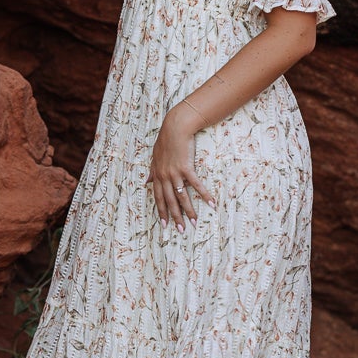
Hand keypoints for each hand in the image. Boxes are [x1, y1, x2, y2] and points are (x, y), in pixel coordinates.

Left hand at [148, 103, 214, 228]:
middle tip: (181, 230)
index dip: (161, 212)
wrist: (175, 127)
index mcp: (157, 175)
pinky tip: (210, 204)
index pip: (158, 198)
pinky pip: (196, 185)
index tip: (164, 225)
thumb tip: (146, 182)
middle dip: (175, 217)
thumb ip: (152, 171)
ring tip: (194, 223)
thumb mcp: (155, 157)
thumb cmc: (166, 141)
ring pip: (182, 196)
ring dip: (189, 211)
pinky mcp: (186, 167)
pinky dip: (204, 195)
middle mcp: (165, 176)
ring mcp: (175, 173)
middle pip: (170, 201)